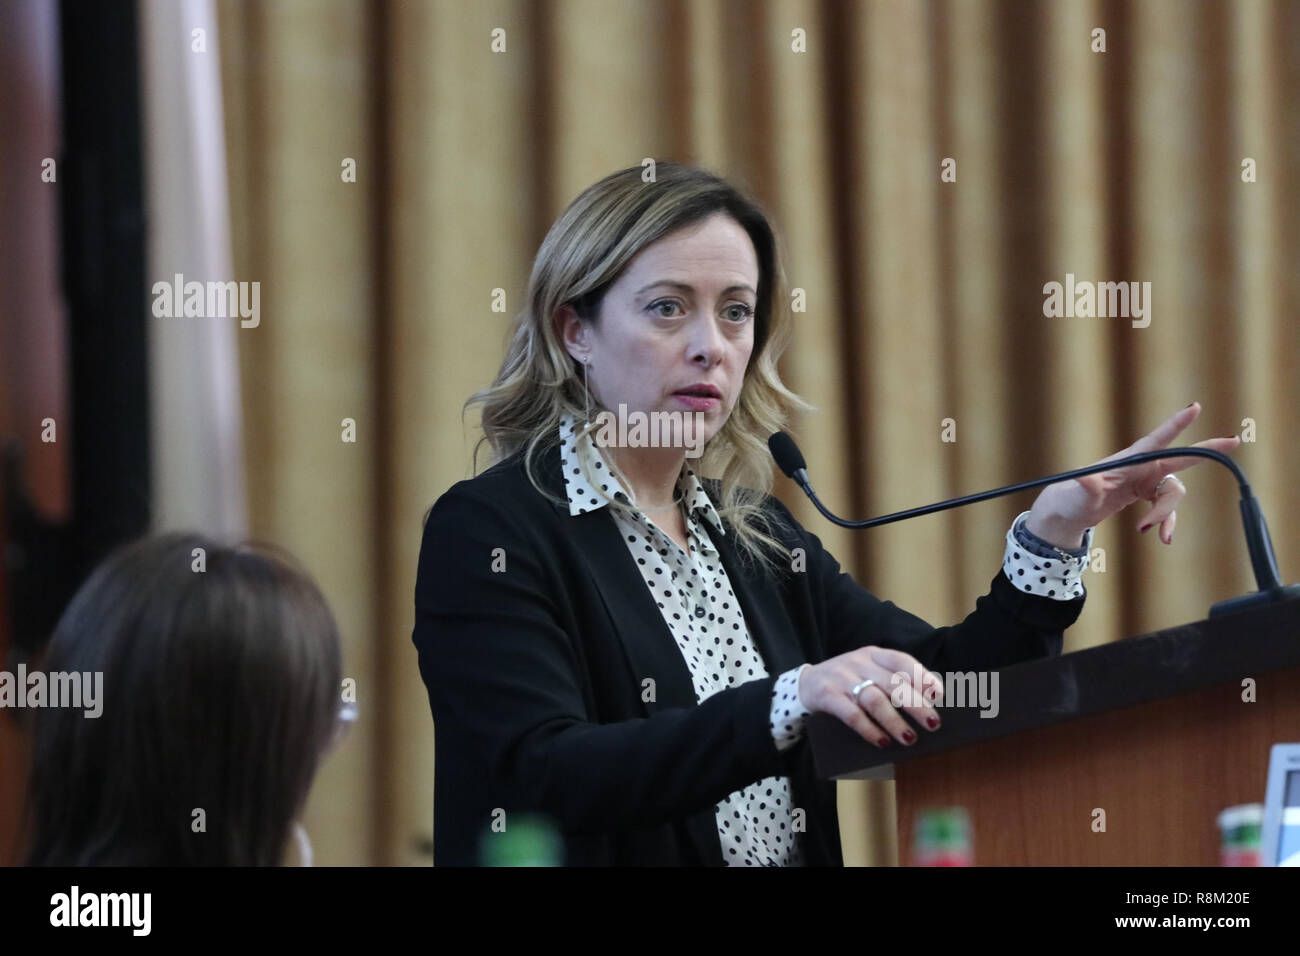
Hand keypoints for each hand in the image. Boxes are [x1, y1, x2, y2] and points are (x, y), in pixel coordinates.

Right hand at [797, 646, 943, 747]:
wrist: (804, 684)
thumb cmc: (847, 682)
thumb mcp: (867, 671)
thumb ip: (891, 681)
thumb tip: (927, 703)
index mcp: (873, 654)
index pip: (901, 660)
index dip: (921, 676)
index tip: (939, 694)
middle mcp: (859, 663)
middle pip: (892, 683)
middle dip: (916, 705)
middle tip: (933, 724)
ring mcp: (842, 678)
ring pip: (874, 699)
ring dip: (894, 721)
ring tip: (909, 739)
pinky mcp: (827, 696)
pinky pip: (852, 715)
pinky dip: (869, 730)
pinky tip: (881, 741)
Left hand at [1026, 402, 1240, 547]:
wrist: (1069, 511)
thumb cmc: (1070, 497)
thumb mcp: (1077, 494)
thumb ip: (1086, 486)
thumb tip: (1086, 478)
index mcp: (1128, 461)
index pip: (1155, 441)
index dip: (1176, 425)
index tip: (1195, 407)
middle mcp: (1141, 467)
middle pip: (1180, 459)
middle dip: (1207, 449)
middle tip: (1235, 440)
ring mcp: (1145, 480)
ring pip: (1174, 494)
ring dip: (1166, 514)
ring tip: (1144, 529)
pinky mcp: (1145, 495)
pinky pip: (1167, 508)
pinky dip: (1167, 522)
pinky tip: (1162, 538)